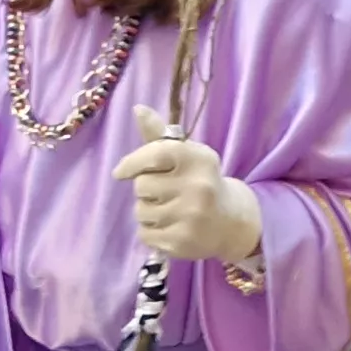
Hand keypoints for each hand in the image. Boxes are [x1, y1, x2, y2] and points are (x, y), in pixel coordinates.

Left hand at [112, 110, 266, 265]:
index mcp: (199, 158)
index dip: (132, 162)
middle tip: (164, 192)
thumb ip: (159, 135)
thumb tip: (138, 108)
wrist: (230, 221)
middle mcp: (198, 186)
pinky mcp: (183, 242)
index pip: (154, 154)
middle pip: (141, 186)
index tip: (120, 172)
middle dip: (145, 190)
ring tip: (168, 210)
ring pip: (141, 212)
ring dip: (147, 212)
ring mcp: (191, 217)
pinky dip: (151, 232)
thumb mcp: (185, 155)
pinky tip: (170, 226)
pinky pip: (145, 235)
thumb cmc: (199, 181)